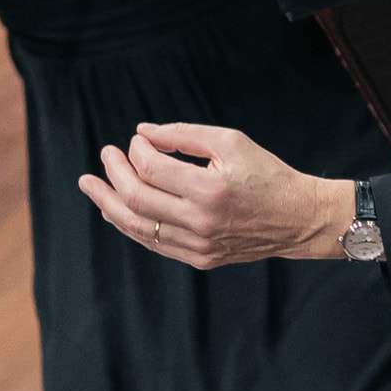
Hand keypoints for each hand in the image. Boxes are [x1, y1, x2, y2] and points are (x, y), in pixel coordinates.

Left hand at [78, 120, 354, 267]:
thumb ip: (183, 134)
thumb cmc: (267, 174)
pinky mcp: (201, 258)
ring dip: (108, 204)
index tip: (138, 139)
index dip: (136, 149)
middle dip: (113, 174)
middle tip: (105, 155)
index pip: (151, 167)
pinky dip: (131, 224)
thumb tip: (142, 133)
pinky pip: (155, 243)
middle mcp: (201, 221)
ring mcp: (199, 245)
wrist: (299, 219)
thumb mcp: (230, 141)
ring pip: (137, 226)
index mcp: (209, 189)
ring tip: (91, 186)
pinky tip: (116, 210)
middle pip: (135, 199)